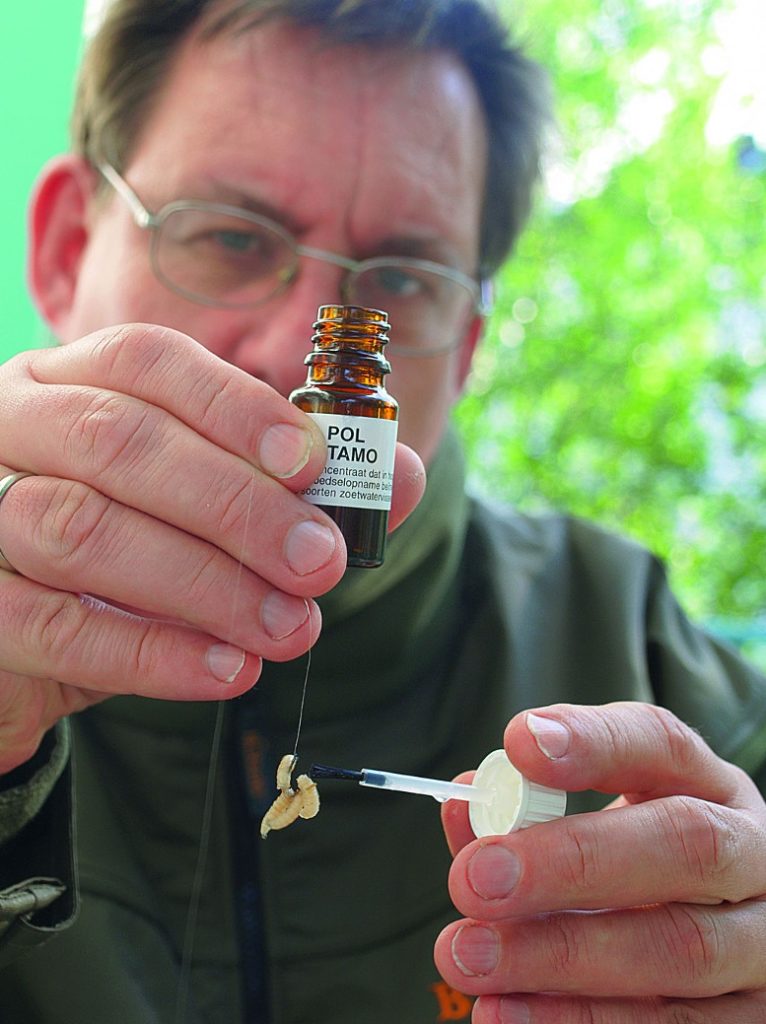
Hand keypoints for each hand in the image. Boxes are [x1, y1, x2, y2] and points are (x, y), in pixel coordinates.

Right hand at [0, 324, 424, 771]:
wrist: (26, 647)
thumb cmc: (129, 557)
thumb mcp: (208, 513)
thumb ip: (297, 489)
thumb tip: (401, 475)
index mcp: (74, 381)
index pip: (147, 361)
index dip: (236, 407)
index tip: (315, 464)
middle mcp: (14, 427)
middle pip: (117, 440)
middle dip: (235, 504)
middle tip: (319, 564)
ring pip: (79, 528)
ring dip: (203, 583)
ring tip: (287, 628)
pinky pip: (50, 624)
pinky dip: (150, 651)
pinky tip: (226, 669)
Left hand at [435, 701, 765, 1021]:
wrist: (719, 939)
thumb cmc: (639, 868)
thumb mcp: (600, 822)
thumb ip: (530, 812)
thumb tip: (464, 807)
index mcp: (710, 788)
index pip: (662, 742)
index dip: (594, 742)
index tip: (518, 745)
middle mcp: (752, 856)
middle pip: (685, 844)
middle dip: (572, 862)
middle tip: (476, 879)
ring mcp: (762, 944)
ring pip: (681, 949)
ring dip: (561, 956)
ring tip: (470, 956)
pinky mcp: (753, 1021)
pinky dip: (582, 1022)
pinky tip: (508, 1013)